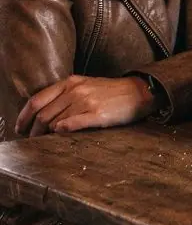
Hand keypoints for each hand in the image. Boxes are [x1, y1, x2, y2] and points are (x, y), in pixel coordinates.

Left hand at [16, 75, 154, 136]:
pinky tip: (60, 135)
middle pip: (43, 114)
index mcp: (70, 82)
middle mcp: (76, 90)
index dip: (23, 117)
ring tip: (45, 142)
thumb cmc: (110, 92)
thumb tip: (43, 114)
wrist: (138, 92)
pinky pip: (73, 124)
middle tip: (32, 141)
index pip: (37, 100)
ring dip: (47, 134)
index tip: (20, 129)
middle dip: (33, 131)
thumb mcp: (84, 85)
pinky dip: (62, 130)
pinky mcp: (98, 115)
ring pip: (55, 121)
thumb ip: (64, 95)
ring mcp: (87, 102)